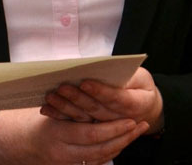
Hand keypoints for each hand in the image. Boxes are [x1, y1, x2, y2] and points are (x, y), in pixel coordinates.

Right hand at [0, 106, 148, 164]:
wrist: (18, 143)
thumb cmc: (33, 117)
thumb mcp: (50, 103)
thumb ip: (71, 98)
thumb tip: (91, 83)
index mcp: (58, 134)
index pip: (92, 135)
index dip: (114, 129)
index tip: (131, 119)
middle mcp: (63, 153)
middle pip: (101, 149)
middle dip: (123, 138)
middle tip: (141, 124)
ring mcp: (67, 162)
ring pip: (101, 157)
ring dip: (122, 144)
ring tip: (138, 130)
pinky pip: (96, 161)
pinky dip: (111, 151)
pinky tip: (122, 140)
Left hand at [40, 67, 164, 133]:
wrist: (144, 108)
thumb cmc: (141, 87)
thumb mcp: (141, 77)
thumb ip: (127, 75)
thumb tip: (107, 67)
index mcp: (135, 104)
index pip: (116, 98)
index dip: (100, 91)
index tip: (85, 82)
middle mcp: (119, 118)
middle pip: (95, 109)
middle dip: (77, 98)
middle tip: (62, 86)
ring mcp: (105, 124)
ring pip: (83, 118)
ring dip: (65, 107)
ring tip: (51, 95)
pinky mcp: (93, 125)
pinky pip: (75, 122)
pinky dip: (60, 116)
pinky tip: (47, 108)